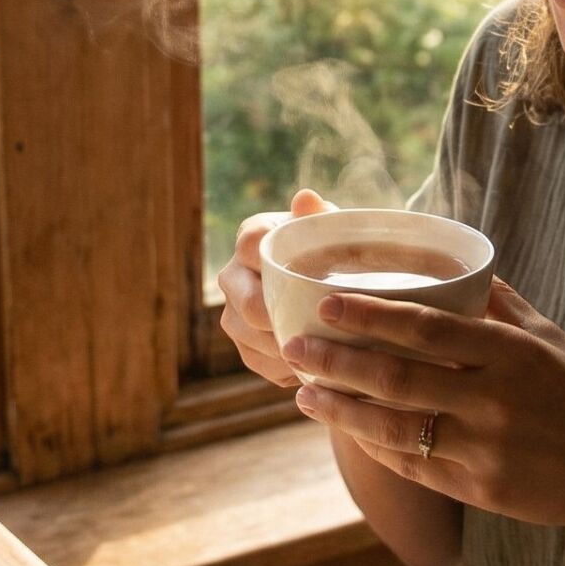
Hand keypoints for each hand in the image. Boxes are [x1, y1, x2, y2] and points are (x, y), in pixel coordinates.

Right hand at [216, 189, 336, 386]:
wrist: (327, 287)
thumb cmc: (330, 251)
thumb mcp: (331, 232)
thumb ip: (320, 216)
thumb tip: (306, 198)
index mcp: (252, 238)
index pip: (250, 245)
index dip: (271, 262)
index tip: (304, 277)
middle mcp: (233, 275)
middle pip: (245, 302)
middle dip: (278, 318)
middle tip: (315, 327)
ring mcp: (233, 313)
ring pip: (248, 336)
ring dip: (284, 346)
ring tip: (321, 351)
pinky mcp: (243, 346)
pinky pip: (258, 361)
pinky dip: (286, 366)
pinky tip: (313, 365)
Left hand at [280, 278, 564, 535]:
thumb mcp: (551, 339)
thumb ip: (499, 304)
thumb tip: (454, 260)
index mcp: (511, 353)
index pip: (426, 327)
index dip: (369, 315)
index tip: (324, 304)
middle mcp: (495, 400)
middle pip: (398, 378)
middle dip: (337, 362)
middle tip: (293, 346)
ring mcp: (486, 450)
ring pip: (395, 428)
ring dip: (342, 411)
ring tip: (304, 394)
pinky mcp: (481, 491)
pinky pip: (414, 467)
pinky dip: (375, 448)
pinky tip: (347, 430)